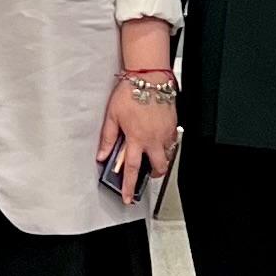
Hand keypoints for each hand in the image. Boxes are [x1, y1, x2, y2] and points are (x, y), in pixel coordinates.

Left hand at [97, 74, 179, 203]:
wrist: (149, 77)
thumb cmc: (130, 93)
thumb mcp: (112, 116)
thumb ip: (108, 138)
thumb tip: (102, 155)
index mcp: (136, 139)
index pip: (131, 168)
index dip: (129, 186)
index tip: (128, 198)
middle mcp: (154, 139)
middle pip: (158, 167)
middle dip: (153, 175)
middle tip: (147, 174)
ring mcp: (166, 133)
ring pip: (168, 155)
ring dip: (160, 159)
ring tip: (151, 154)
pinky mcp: (174, 125)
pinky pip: (172, 142)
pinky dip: (166, 145)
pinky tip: (158, 138)